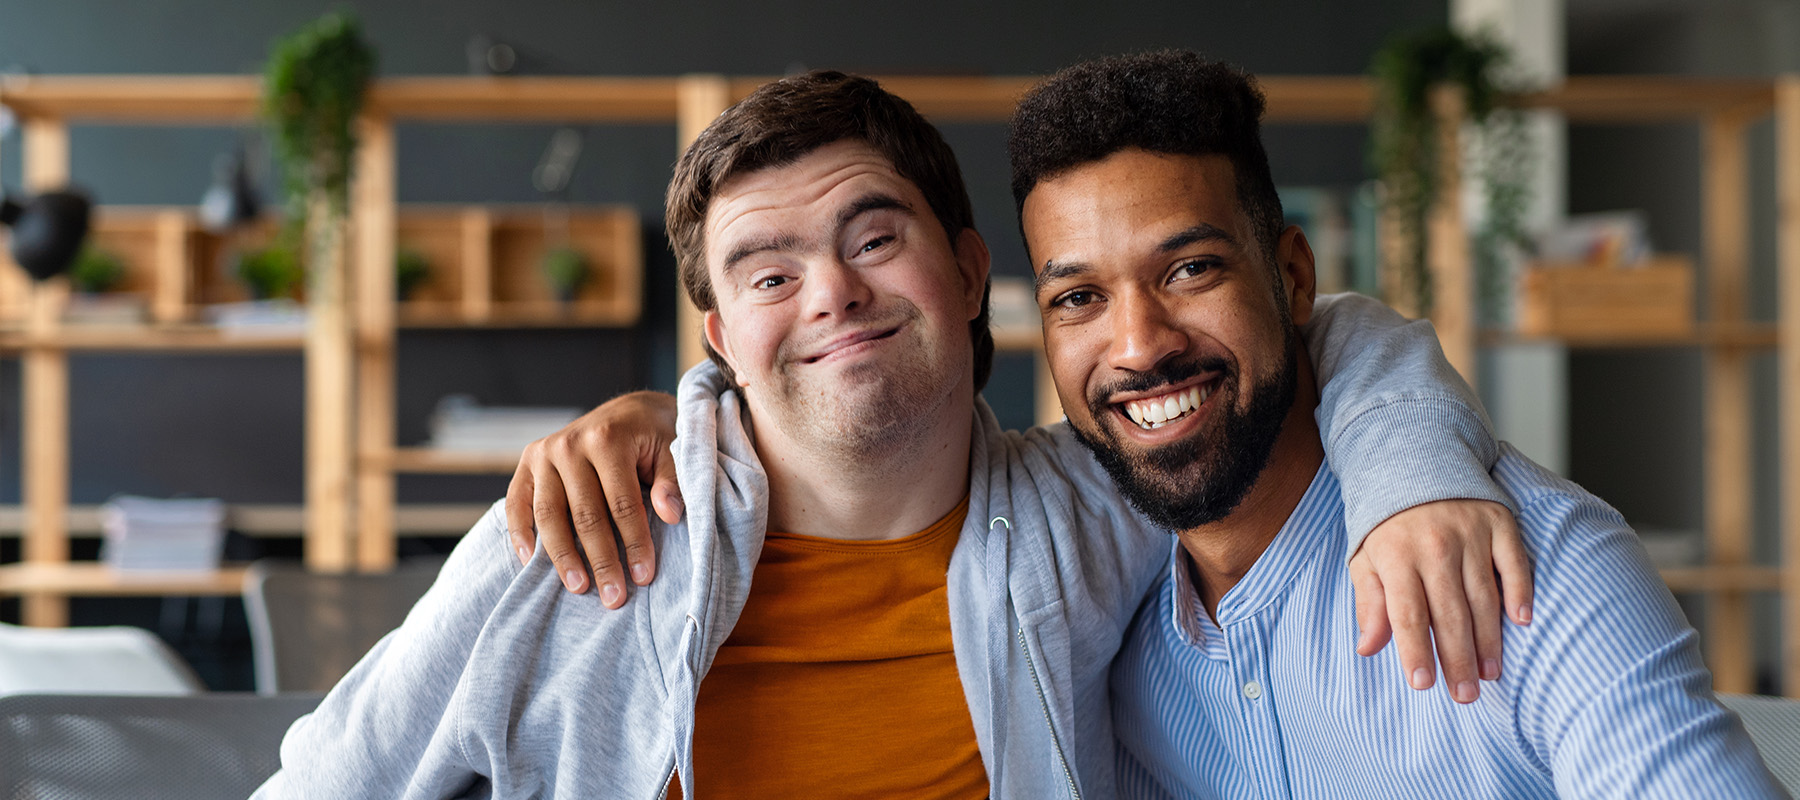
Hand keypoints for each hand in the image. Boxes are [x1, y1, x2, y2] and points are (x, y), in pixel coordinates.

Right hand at [504, 391, 683, 608]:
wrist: (628, 411)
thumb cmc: (653, 436)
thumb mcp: (672, 448)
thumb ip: (672, 480)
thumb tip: (670, 515)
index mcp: (607, 439)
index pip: (621, 502)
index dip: (634, 542)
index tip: (644, 576)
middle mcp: (568, 444)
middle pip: (584, 514)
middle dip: (601, 560)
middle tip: (613, 597)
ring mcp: (543, 454)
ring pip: (548, 515)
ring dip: (562, 557)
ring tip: (578, 588)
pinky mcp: (527, 463)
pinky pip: (516, 503)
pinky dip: (520, 534)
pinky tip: (531, 563)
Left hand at [1349, 499, 1532, 703]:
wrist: (1414, 460)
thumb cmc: (1388, 524)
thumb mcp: (1365, 559)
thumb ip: (1369, 603)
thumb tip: (1368, 648)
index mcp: (1396, 556)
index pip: (1408, 615)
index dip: (1415, 652)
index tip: (1423, 685)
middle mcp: (1434, 545)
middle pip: (1449, 613)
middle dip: (1457, 659)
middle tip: (1466, 695)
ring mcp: (1469, 533)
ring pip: (1483, 596)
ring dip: (1488, 639)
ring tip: (1490, 672)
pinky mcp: (1498, 522)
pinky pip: (1514, 562)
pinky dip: (1519, 592)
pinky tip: (1522, 621)